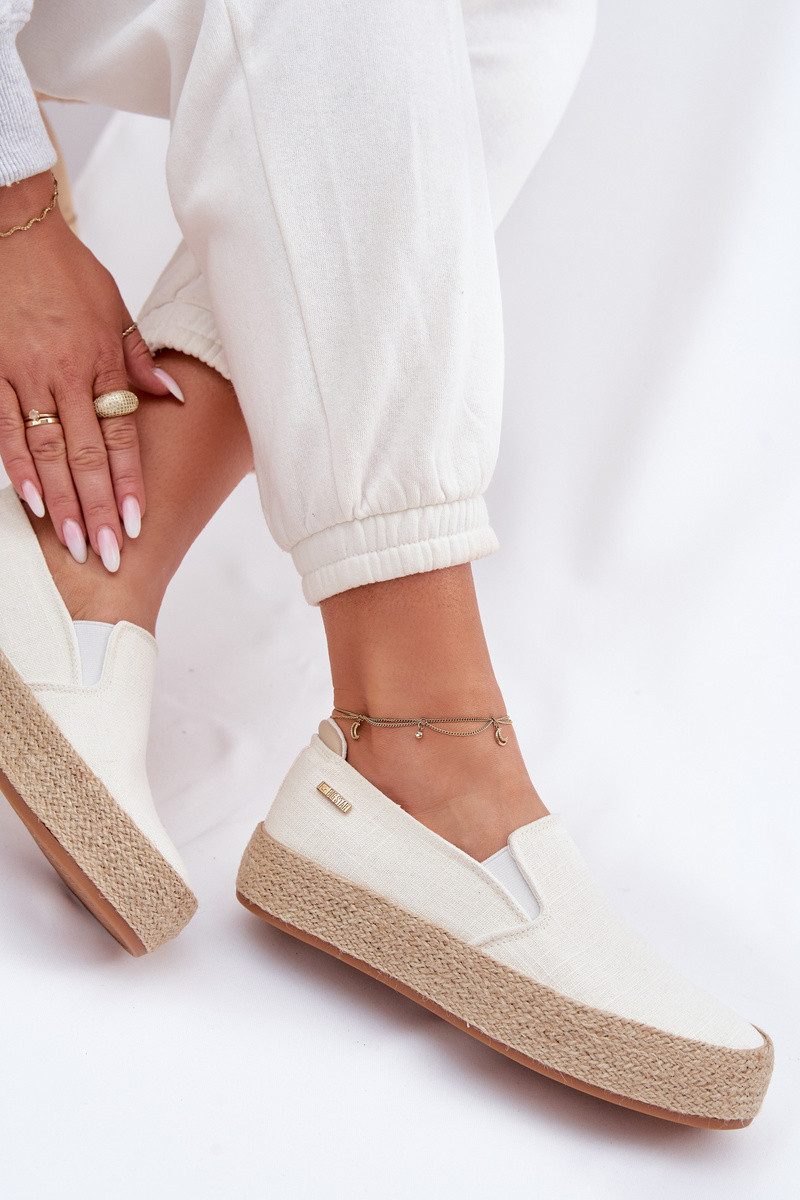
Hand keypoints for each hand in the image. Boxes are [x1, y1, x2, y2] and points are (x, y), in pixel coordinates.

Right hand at [0, 170, 173, 568]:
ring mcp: (25, 375)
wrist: (15, 230)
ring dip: (60, 501)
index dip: (128, 483)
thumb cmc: (70, 272)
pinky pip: (2, 428)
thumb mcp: (117, 309)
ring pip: (45, 450)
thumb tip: (174, 397)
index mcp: (102, 363)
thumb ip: (140, 361)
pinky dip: (15, 467)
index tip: (135, 523)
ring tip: (72, 543)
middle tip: (106, 554)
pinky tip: (27, 503)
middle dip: (97, 508)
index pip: (120, 436)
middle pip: (85, 455)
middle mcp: (65, 375)